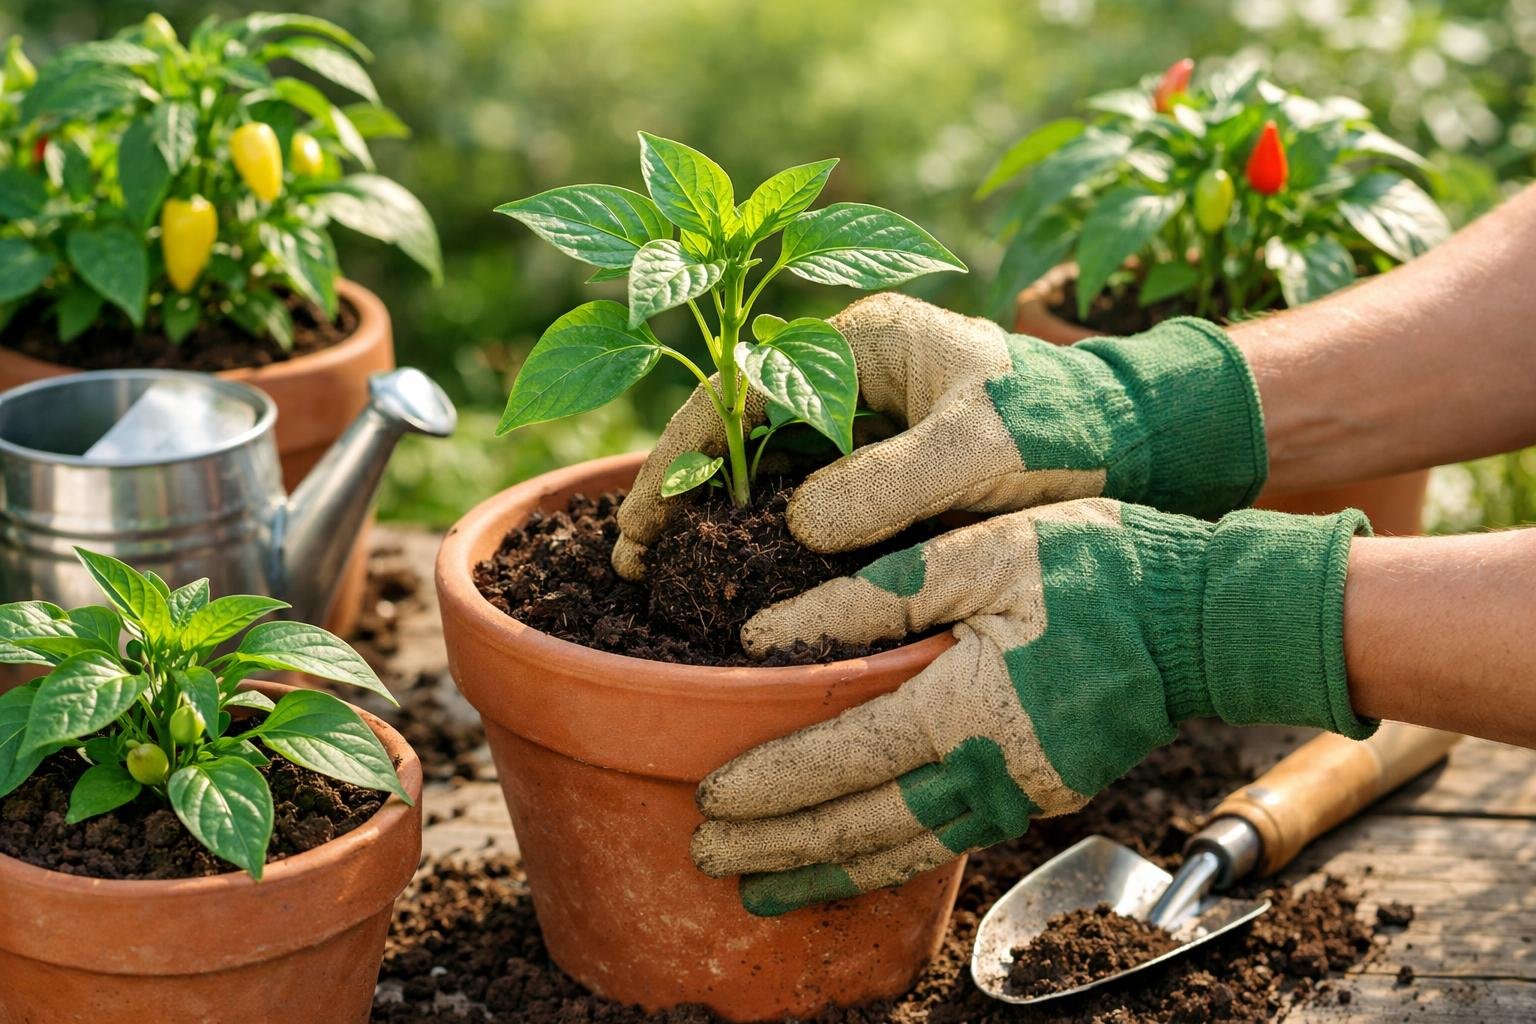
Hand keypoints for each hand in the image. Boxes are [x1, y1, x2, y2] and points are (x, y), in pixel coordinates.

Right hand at [613, 292, 1266, 578]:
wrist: (1142, 445)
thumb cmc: (1070, 427)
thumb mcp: (983, 450)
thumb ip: (891, 482)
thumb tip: (796, 525)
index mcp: (863, 340)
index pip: (741, 386)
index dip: (682, 453)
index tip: (644, 518)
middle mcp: (850, 374)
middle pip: (738, 427)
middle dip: (681, 489)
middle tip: (633, 563)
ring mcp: (865, 421)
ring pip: (764, 467)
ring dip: (714, 517)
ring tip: (663, 579)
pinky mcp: (883, 468)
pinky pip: (805, 499)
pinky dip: (765, 537)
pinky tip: (737, 582)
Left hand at [690, 499, 1372, 915]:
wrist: (1205, 619)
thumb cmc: (1095, 569)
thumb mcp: (978, 552)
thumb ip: (872, 597)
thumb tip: (768, 638)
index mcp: (966, 704)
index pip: (845, 758)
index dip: (773, 783)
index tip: (711, 799)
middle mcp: (988, 769)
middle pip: (862, 825)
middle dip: (781, 846)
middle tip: (707, 857)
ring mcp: (1019, 794)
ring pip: (902, 850)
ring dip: (826, 872)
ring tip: (761, 889)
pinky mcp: (1039, 796)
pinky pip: (945, 842)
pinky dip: (887, 864)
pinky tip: (850, 866)